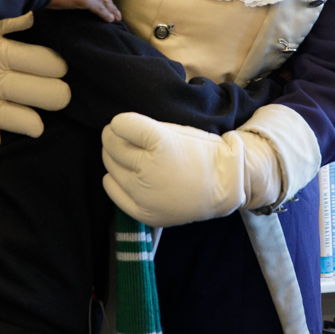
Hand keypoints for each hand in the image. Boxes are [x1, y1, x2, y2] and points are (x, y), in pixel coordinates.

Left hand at [0, 15, 69, 136]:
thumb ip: (2, 108)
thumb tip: (40, 122)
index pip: (26, 121)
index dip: (37, 122)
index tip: (40, 118)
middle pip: (52, 94)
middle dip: (60, 91)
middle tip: (53, 83)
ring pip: (50, 62)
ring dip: (55, 63)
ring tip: (50, 61)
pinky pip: (27, 20)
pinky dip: (30, 20)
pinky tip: (28, 24)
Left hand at [101, 113, 243, 226]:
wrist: (224, 186)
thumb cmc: (202, 152)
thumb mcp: (178, 130)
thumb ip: (146, 128)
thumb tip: (117, 128)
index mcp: (161, 143)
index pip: (121, 125)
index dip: (120, 122)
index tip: (125, 123)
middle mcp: (149, 170)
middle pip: (111, 145)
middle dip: (114, 138)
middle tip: (125, 138)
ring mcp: (144, 194)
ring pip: (110, 166)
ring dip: (114, 157)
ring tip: (130, 157)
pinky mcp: (143, 212)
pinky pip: (112, 190)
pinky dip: (114, 179)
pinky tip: (127, 175)